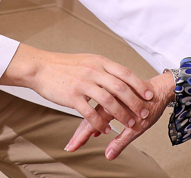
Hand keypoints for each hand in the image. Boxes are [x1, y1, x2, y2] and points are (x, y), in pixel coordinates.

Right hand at [0, 43, 152, 134]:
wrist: (41, 67)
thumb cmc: (64, 65)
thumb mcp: (88, 60)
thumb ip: (103, 68)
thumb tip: (119, 75)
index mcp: (100, 62)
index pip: (125, 73)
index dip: (139, 85)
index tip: (149, 94)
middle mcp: (94, 71)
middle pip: (121, 88)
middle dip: (135, 102)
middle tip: (143, 112)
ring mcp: (83, 83)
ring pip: (109, 102)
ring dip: (122, 114)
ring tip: (129, 124)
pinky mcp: (72, 96)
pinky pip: (90, 113)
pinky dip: (101, 123)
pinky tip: (107, 129)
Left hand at [65, 71, 174, 159]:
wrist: (160, 90)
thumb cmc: (145, 104)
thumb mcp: (132, 125)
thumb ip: (119, 140)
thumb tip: (108, 155)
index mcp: (107, 103)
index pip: (90, 119)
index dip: (80, 134)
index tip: (70, 146)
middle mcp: (109, 101)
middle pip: (90, 118)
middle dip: (79, 135)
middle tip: (70, 147)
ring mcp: (118, 99)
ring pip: (98, 115)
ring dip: (87, 130)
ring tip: (78, 141)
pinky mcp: (128, 100)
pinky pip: (114, 112)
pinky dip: (107, 122)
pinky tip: (99, 132)